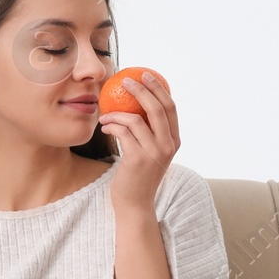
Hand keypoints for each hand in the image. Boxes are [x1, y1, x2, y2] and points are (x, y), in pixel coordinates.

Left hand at [101, 71, 179, 211]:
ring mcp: (154, 152)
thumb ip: (150, 132)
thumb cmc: (138, 175)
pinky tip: (104, 127)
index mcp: (174, 141)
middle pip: (157, 108)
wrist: (134, 203)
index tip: (146, 75)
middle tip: (125, 80)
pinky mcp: (137, 159)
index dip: (159, 88)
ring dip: (116, 113)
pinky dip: (111, 125)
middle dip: (142, 89)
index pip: (170, 108)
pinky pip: (123, 132)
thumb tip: (137, 105)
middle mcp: (168, 145)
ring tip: (105, 115)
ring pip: (135, 119)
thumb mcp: (150, 152)